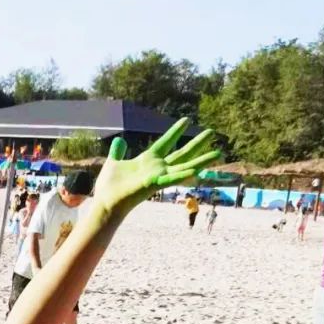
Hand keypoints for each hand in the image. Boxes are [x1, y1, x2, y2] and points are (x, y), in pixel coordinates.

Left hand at [91, 118, 220, 219]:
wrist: (105, 203)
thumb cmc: (110, 187)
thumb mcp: (114, 162)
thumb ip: (118, 152)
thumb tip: (118, 141)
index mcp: (148, 160)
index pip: (165, 142)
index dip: (176, 131)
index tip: (187, 120)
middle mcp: (157, 168)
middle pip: (181, 153)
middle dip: (197, 143)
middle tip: (212, 131)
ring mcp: (157, 176)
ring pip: (184, 167)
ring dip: (201, 161)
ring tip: (218, 153)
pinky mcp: (153, 184)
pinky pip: (170, 179)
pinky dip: (181, 175)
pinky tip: (194, 170)